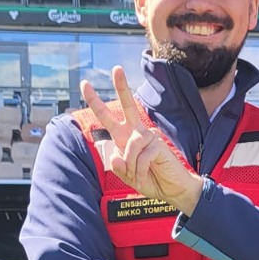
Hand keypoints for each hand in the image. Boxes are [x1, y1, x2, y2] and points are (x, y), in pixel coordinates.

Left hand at [80, 65, 202, 214]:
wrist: (173, 190)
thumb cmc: (151, 180)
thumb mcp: (128, 177)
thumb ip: (118, 167)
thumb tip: (114, 156)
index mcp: (125, 138)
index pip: (109, 117)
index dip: (96, 102)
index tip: (85, 84)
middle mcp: (137, 133)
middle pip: (128, 106)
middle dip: (122, 87)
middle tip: (116, 68)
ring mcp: (149, 137)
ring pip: (130, 145)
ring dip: (130, 165)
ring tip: (137, 176)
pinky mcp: (159, 145)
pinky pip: (141, 155)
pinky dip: (140, 169)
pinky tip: (146, 174)